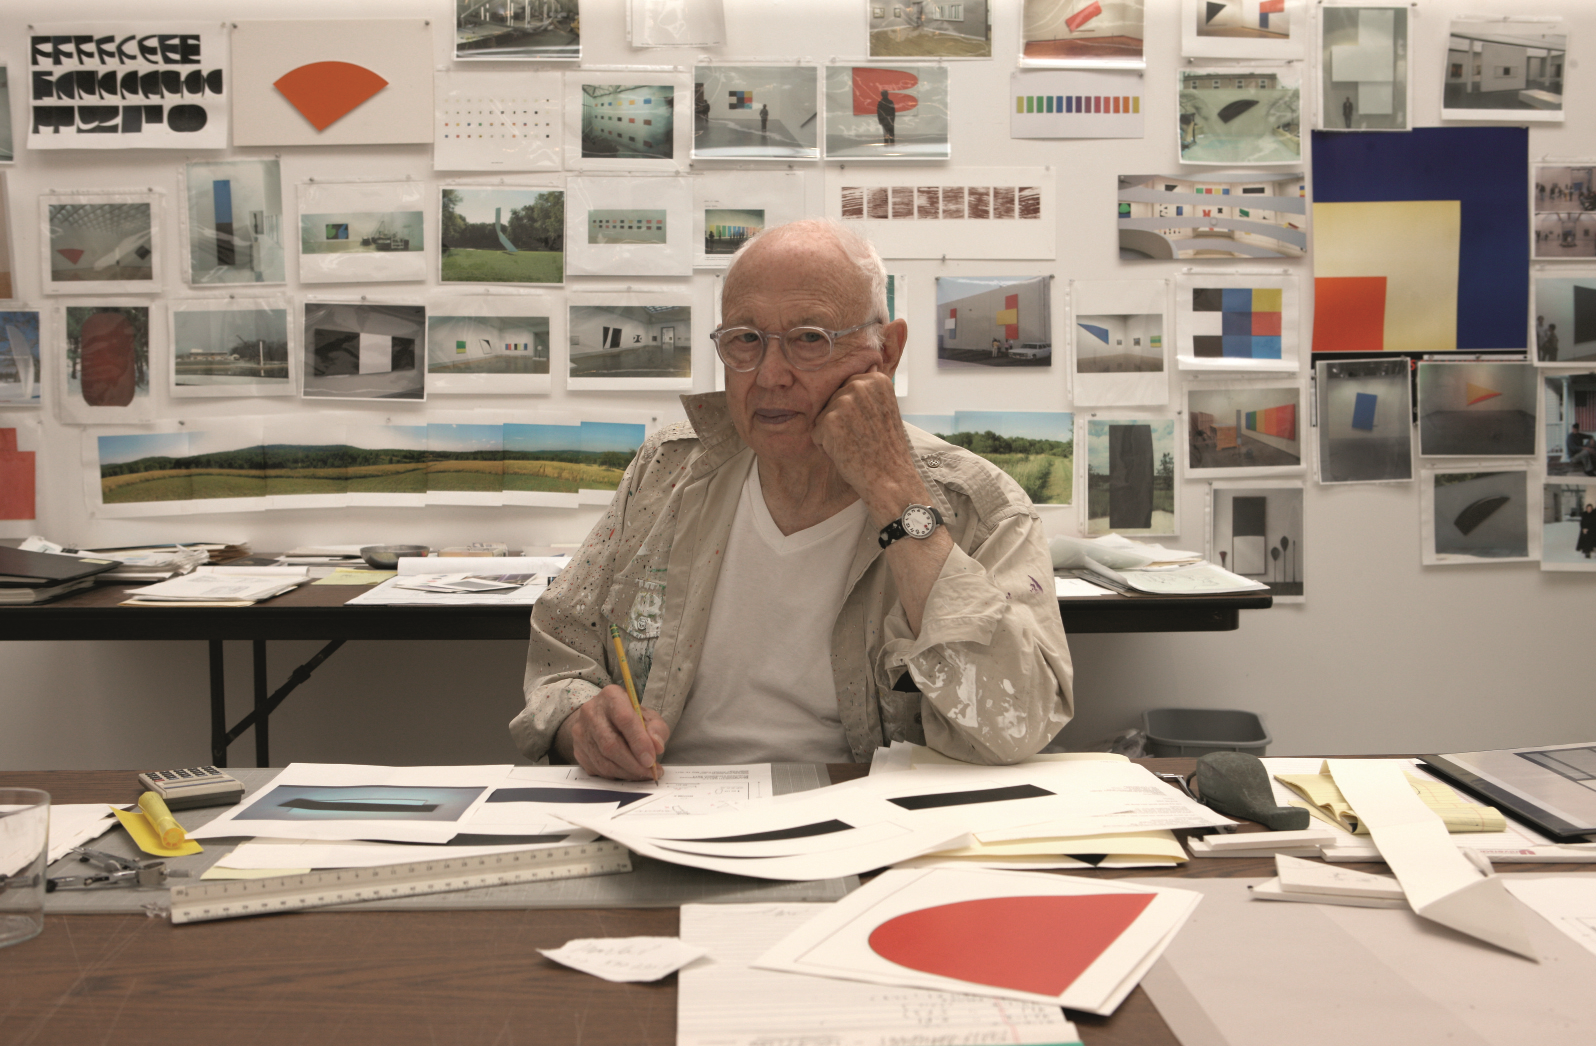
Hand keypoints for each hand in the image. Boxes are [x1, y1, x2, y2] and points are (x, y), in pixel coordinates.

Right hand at [555, 685, 669, 780]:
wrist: (601, 717)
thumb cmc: (629, 716)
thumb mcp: (649, 716)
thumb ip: (657, 729)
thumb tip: (656, 747)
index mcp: (611, 696)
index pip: (624, 719)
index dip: (639, 742)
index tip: (651, 760)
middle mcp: (591, 712)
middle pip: (611, 744)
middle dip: (633, 763)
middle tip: (649, 772)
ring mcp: (581, 732)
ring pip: (603, 761)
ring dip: (626, 772)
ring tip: (642, 774)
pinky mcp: (577, 750)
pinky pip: (597, 769)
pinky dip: (616, 775)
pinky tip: (628, 772)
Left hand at [811, 369, 920, 515]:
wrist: (890, 476)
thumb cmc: (886, 447)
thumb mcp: (885, 408)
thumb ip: (870, 391)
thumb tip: (867, 368)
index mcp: (875, 379)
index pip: (847, 387)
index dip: (854, 410)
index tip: (870, 424)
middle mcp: (859, 385)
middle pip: (832, 401)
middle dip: (841, 420)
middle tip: (863, 436)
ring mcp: (844, 402)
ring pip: (823, 417)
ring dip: (833, 434)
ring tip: (856, 444)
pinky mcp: (830, 421)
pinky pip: (816, 434)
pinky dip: (827, 448)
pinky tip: (847, 453)